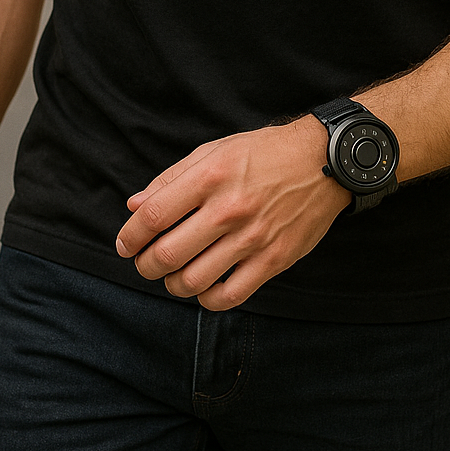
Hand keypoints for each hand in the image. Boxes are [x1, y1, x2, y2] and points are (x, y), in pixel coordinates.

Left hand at [115, 118, 349, 310]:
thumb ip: (172, 179)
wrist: (324, 161)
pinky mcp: (274, 259)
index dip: (130, 235)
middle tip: (144, 263)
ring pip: (193, 281)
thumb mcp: (215, 151)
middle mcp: (230, 208)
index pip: (154, 215)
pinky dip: (207, 299)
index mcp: (211, 176)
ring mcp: (253, 237)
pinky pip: (230, 296)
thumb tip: (134, 206)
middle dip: (145, 266)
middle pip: (167, 254)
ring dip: (172, 284)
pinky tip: (204, 287)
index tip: (125, 244)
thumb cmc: (264, 153)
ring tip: (174, 275)